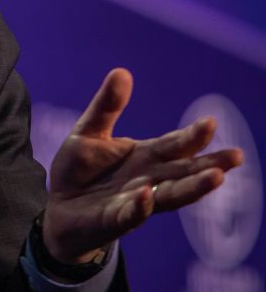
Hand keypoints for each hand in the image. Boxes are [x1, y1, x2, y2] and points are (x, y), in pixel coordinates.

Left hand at [41, 67, 243, 263]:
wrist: (56, 208)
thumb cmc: (78, 170)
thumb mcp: (89, 131)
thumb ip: (107, 106)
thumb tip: (122, 72)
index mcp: (145, 157)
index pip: (175, 145)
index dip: (192, 136)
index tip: (211, 123)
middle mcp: (148, 180)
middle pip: (183, 172)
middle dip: (209, 165)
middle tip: (236, 156)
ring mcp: (135, 202)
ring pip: (169, 196)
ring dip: (192, 188)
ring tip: (216, 178)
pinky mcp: (114, 220)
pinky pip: (130, 214)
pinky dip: (140, 206)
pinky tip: (147, 194)